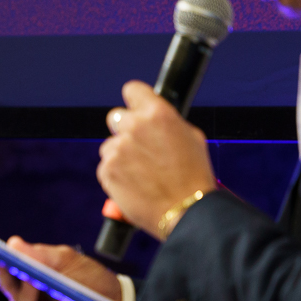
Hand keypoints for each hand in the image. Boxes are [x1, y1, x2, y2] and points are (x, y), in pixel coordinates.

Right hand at [0, 238, 122, 300]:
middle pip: (3, 281)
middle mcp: (22, 296)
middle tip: (1, 259)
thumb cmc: (91, 282)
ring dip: (34, 292)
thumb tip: (14, 244)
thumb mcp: (69, 262)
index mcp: (26, 274)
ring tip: (50, 284)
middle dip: (1, 270)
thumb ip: (42, 255)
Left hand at [98, 81, 217, 237]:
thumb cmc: (193, 176)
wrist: (185, 210)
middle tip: (139, 146)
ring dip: (121, 155)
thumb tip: (154, 118)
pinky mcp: (107, 169)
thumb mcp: (191, 137)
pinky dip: (116, 174)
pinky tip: (135, 184)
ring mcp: (118, 149)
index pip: (132, 90)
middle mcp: (134, 127)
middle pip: (116, 116)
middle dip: (125, 128)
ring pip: (110, 144)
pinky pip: (106, 165)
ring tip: (142, 173)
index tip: (135, 106)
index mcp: (157, 114)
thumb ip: (167, 122)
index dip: (135, 99)